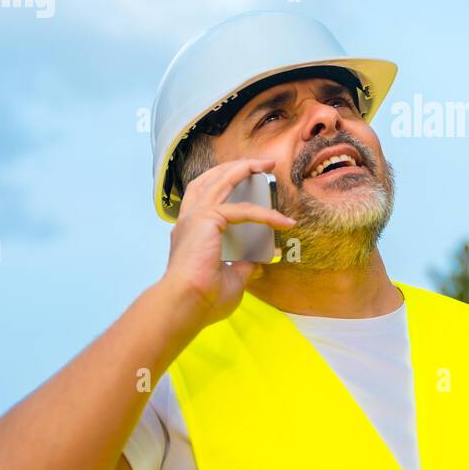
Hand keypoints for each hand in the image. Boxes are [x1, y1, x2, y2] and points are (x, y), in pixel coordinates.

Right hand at [158, 158, 295, 331]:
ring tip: (265, 165)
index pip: (206, 200)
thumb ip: (242, 268)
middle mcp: (188, 220)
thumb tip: (257, 264)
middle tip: (260, 165)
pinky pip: (243, 211)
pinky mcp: (207, 219)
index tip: (252, 193)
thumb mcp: (230, 280)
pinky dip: (264, 214)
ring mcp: (195, 217)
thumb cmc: (202, 299)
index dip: (228, 190)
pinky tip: (282, 221)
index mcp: (190, 233)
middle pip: (209, 180)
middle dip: (235, 167)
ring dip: (244, 168)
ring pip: (220, 180)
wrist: (186, 305)